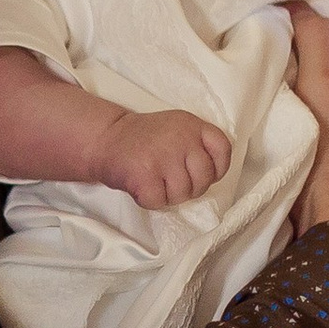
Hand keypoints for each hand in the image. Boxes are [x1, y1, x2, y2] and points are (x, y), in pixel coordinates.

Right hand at [94, 106, 232, 207]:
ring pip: (183, 194)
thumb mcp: (176, 128)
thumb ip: (197, 144)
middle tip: (171, 180)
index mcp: (191, 125)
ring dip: (168, 195)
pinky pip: (160, 202)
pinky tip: (142, 184)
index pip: (222, 150)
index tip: (201, 172)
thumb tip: (213, 175)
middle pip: (204, 179)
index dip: (217, 168)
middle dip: (190, 187)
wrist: (105, 138)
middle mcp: (181, 139)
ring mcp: (163, 157)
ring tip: (154, 179)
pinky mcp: (146, 176)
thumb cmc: (143, 139)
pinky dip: (150, 200)